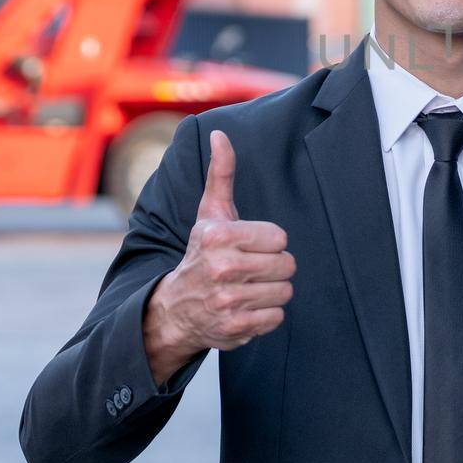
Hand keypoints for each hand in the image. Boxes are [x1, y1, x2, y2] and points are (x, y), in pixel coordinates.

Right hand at [143, 129, 294, 383]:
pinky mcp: (235, 328)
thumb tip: (221, 134)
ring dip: (271, 291)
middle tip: (251, 269)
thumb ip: (221, 174)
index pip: (280, 238)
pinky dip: (266, 314)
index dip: (269, 242)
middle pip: (286, 265)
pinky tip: (246, 307)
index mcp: (218, 237)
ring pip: (284, 292)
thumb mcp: (210, 214)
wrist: (175, 309)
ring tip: (248, 287)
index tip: (249, 246)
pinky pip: (276, 317)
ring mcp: (227, 301)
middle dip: (273, 267)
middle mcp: (221, 268)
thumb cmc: (202, 253)